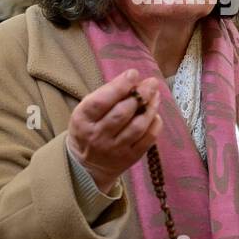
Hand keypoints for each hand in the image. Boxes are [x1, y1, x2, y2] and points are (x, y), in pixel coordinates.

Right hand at [66, 69, 162, 192]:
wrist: (86, 165)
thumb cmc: (88, 128)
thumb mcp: (86, 111)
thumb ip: (106, 96)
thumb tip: (133, 81)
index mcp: (82, 120)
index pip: (101, 101)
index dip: (119, 86)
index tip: (133, 73)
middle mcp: (97, 136)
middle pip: (122, 113)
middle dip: (140, 95)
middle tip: (151, 82)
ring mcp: (114, 150)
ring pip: (137, 126)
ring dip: (150, 108)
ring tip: (155, 95)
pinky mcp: (129, 158)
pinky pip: (147, 140)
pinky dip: (154, 124)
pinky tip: (155, 114)